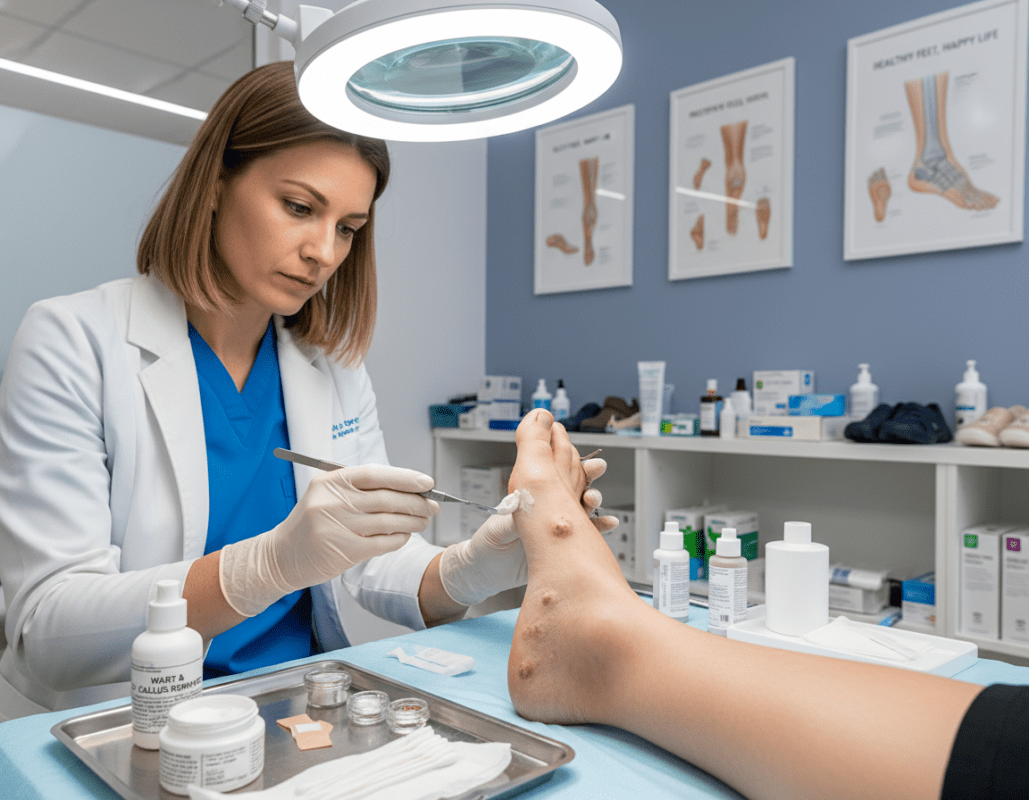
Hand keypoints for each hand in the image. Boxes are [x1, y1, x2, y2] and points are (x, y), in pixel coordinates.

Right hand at [220, 464, 436, 616]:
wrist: (281, 556)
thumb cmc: (312, 522)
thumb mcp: (328, 496)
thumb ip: (361, 490)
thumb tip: (408, 487)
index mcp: (330, 482)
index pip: (374, 474)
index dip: (404, 477)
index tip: (427, 483)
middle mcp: (332, 502)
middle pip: (386, 498)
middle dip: (416, 502)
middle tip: (433, 505)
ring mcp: (337, 527)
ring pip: (388, 521)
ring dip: (412, 521)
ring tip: (424, 521)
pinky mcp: (343, 551)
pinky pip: (382, 543)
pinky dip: (398, 538)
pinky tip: (405, 535)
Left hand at [438, 415, 617, 606]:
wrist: (487, 571)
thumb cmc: (489, 542)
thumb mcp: (498, 526)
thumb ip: (516, 518)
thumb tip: (529, 507)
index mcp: (532, 495)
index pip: (553, 471)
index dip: (568, 459)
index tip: (576, 451)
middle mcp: (548, 506)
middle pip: (574, 483)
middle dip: (588, 473)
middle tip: (597, 468)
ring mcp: (559, 524)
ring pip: (583, 506)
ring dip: (593, 498)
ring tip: (594, 498)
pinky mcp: (565, 546)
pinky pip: (588, 534)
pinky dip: (600, 527)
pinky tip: (610, 523)